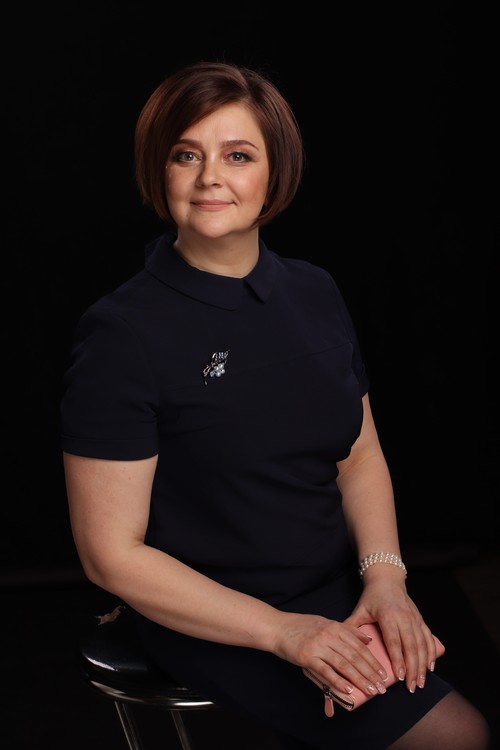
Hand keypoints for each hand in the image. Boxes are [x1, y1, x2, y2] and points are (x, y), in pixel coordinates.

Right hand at [271, 611, 390, 701]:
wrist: (277, 627)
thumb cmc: (301, 626)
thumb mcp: (326, 622)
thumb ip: (347, 630)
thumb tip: (368, 639)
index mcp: (335, 627)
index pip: (359, 646)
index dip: (373, 661)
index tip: (383, 674)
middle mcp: (328, 635)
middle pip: (354, 657)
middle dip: (370, 673)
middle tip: (382, 687)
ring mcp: (318, 646)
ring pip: (343, 665)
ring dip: (359, 680)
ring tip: (371, 691)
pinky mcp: (307, 657)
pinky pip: (325, 671)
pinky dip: (338, 681)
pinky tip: (348, 689)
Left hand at [345, 571, 438, 692]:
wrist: (387, 578)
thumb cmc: (372, 596)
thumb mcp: (360, 609)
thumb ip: (352, 626)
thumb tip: (340, 643)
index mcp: (388, 616)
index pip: (394, 641)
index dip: (398, 660)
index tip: (399, 676)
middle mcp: (404, 617)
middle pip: (411, 647)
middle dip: (413, 669)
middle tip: (411, 687)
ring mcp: (414, 618)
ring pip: (422, 645)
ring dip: (423, 665)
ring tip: (421, 682)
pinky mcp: (420, 619)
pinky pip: (428, 638)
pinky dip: (431, 653)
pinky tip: (431, 667)